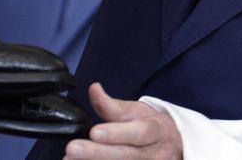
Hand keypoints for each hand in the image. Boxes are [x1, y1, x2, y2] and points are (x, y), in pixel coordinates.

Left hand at [64, 83, 182, 159]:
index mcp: (157, 131)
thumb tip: (93, 88)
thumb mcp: (137, 111)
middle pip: (127, 155)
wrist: (172, 147)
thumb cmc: (151, 126)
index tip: (95, 131)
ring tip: (69, 159)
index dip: (117, 133)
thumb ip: (113, 105)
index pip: (139, 133)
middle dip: (98, 153)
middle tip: (72, 148)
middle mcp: (155, 154)